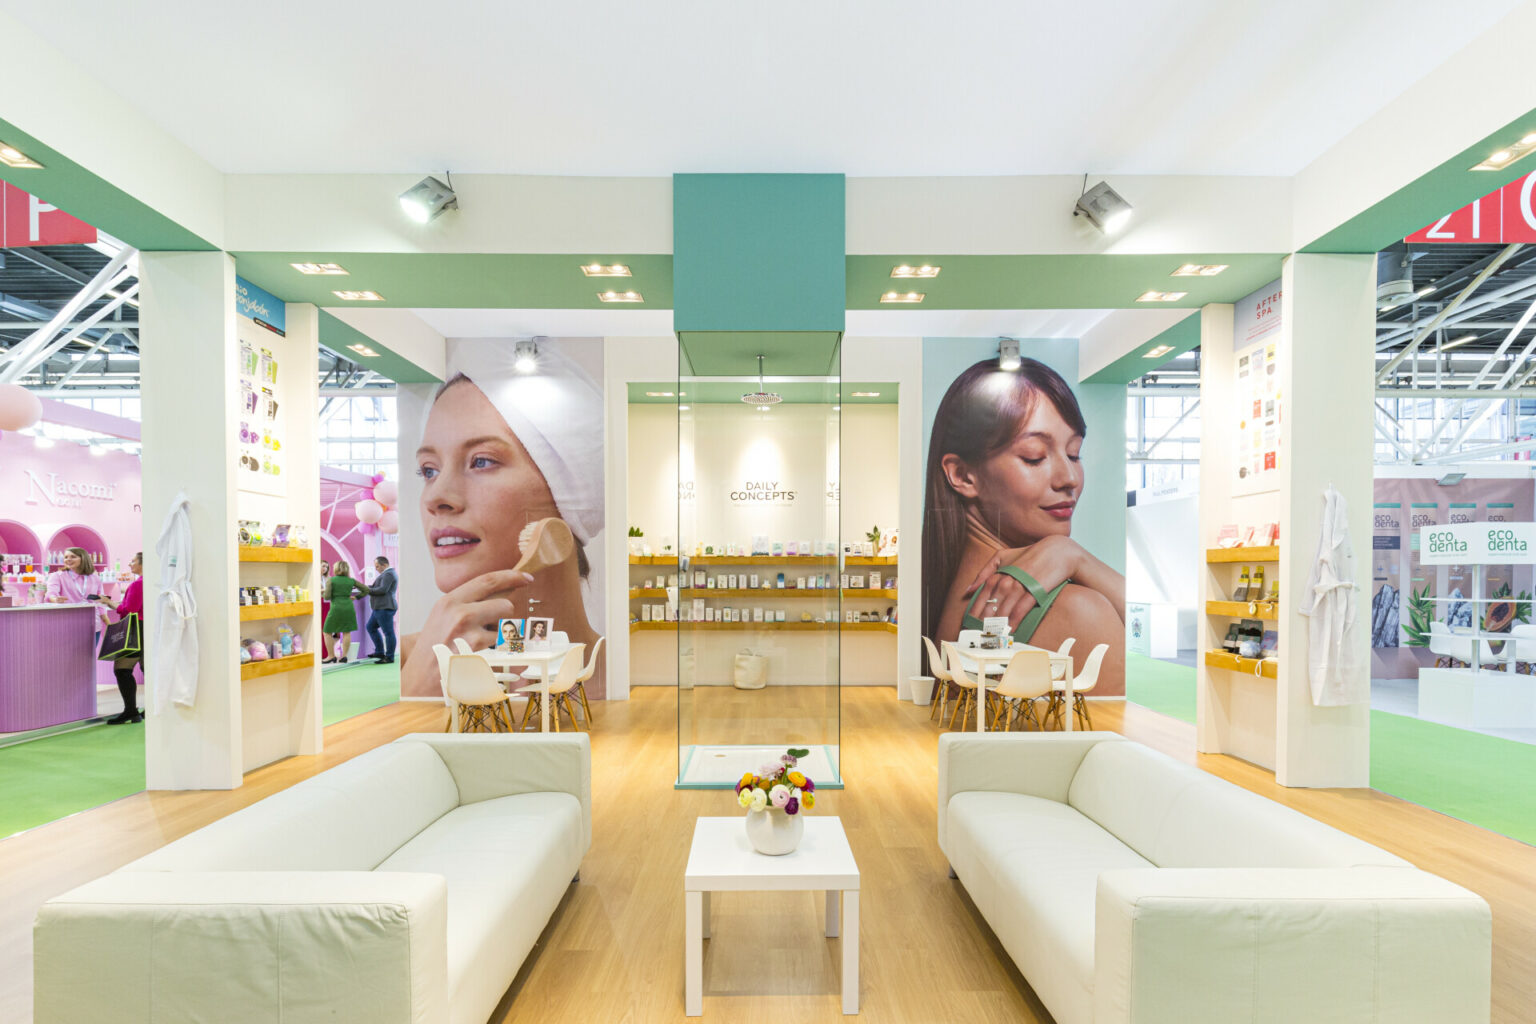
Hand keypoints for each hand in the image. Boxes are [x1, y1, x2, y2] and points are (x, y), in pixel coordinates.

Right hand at [410, 569, 535, 657]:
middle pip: (504, 603)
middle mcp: (458, 612)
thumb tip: (502, 591)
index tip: (525, 577)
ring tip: (477, 643)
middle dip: (505, 615)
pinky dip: (494, 650)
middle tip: (492, 624)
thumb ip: (468, 602)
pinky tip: (477, 655)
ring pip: (504, 625)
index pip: (487, 580)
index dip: (511, 576)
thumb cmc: (434, 649)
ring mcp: (468, 631)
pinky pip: (499, 644)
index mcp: (449, 601)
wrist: (419, 679)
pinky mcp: (477, 650)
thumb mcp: (443, 617)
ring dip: (498, 634)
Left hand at [961, 535, 1085, 632]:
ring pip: (1004, 611)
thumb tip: (969, 590)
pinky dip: (1014, 622)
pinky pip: (1020, 611)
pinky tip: (1009, 631)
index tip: (969, 623)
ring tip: (991, 637)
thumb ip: (984, 571)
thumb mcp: (1002, 556)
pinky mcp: (1034, 592)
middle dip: (983, 622)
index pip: (981, 596)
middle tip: (979, 635)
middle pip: (991, 606)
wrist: (1057, 552)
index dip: (974, 611)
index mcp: (997, 574)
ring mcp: (1020, 587)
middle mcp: (1006, 581)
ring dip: (997, 625)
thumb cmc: (1029, 555)